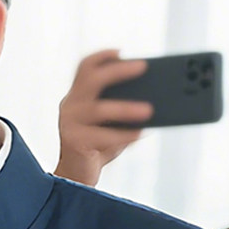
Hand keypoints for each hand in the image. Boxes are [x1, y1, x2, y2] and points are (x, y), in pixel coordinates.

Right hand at [54, 50, 153, 186]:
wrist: (77, 177)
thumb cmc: (99, 146)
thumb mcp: (114, 122)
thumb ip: (126, 106)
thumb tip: (159, 98)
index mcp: (79, 96)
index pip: (84, 68)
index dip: (102, 57)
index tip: (122, 52)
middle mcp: (71, 105)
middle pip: (90, 79)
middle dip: (118, 70)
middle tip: (143, 67)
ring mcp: (69, 124)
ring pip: (98, 109)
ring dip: (126, 108)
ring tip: (149, 110)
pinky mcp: (74, 142)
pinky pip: (101, 136)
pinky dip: (122, 135)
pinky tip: (139, 135)